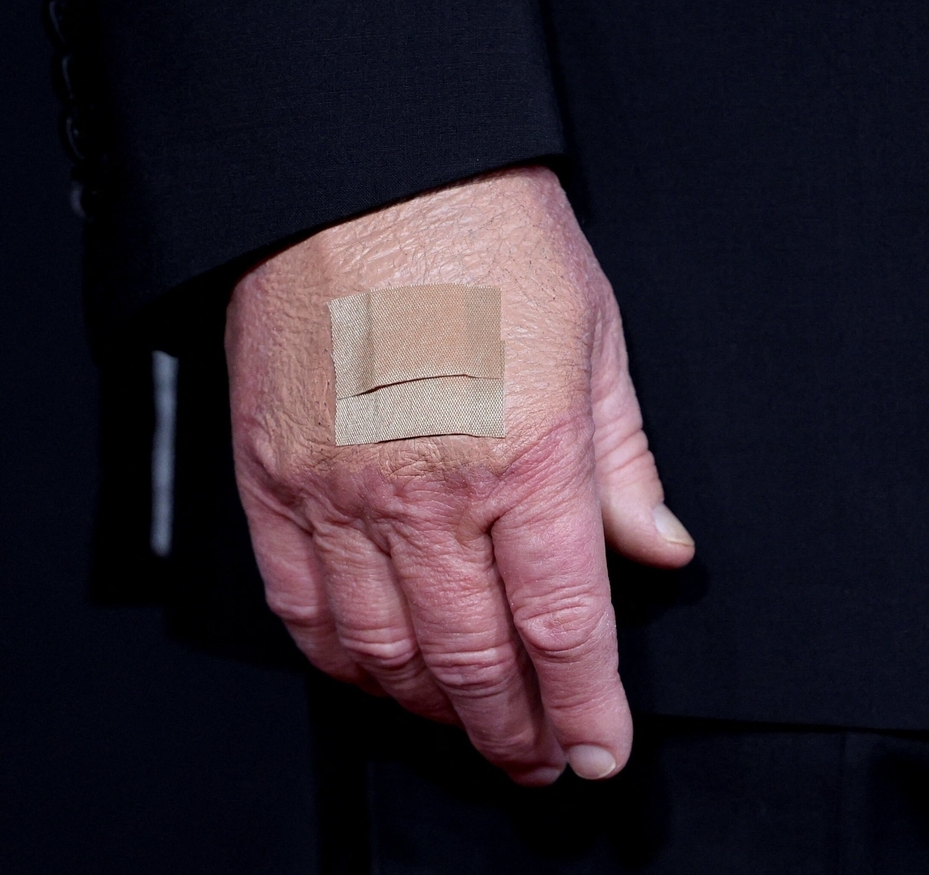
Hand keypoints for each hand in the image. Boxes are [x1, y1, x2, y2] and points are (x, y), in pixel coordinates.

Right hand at [225, 166, 693, 784]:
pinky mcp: (272, 481)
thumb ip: (623, 459)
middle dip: (516, 733)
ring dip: (434, 711)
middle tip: (540, 759)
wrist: (360, 170)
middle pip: (476, 664)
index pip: (564, 630)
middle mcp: (428, 492)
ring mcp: (338, 493)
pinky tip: (377, 673)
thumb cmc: (483, 231)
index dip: (587, 710)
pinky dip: (342, 662)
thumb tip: (657, 546)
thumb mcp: (594, 335)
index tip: (602, 752)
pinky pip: (299, 609)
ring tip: (469, 723)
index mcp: (526, 456)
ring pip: (385, 655)